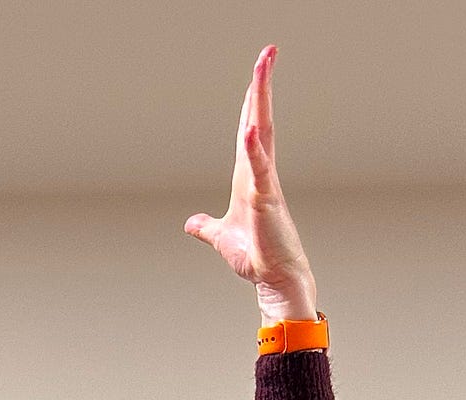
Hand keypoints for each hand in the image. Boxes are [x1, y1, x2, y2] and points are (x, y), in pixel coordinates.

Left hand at [183, 46, 317, 321]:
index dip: (252, 100)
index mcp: (249, 177)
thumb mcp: (221, 238)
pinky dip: (254, 150)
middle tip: (268, 52)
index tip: (259, 71)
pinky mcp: (266, 202)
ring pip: (262, 134)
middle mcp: (259, 174)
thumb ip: (206, 227)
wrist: (274, 281)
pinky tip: (249, 127)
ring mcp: (265, 185)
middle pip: (259, 120)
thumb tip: (191, 224)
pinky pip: (260, 170)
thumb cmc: (255, 258)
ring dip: (262, 101)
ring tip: (264, 68)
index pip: (249, 129)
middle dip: (261, 86)